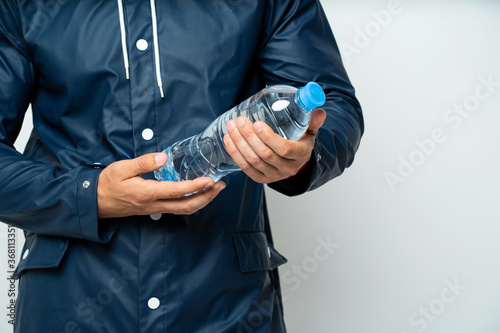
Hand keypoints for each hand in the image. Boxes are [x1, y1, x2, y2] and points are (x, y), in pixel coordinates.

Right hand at [97, 152, 225, 217]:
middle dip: (206, 197)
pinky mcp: (154, 209)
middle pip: (186, 206)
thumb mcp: (121, 168)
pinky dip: (192, 203)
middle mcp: (154, 204)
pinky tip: (198, 194)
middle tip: (220, 186)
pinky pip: (177, 209)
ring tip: (215, 190)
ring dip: (202, 201)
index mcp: (147, 193)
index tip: (210, 180)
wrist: (95, 202)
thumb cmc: (107, 183)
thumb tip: (162, 157)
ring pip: (184, 210)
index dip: (196, 186)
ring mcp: (155, 209)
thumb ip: (143, 163)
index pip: (177, 191)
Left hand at [223, 108, 325, 183]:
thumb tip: (320, 111)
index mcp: (300, 154)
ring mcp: (273, 175)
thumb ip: (313, 121)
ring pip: (253, 160)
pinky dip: (235, 153)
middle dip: (249, 136)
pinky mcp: (261, 179)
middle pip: (265, 154)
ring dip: (239, 143)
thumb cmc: (300, 142)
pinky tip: (228, 140)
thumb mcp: (309, 131)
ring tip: (231, 127)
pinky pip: (245, 168)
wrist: (294, 161)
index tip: (257, 124)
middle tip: (240, 121)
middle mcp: (287, 168)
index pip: (284, 148)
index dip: (269, 137)